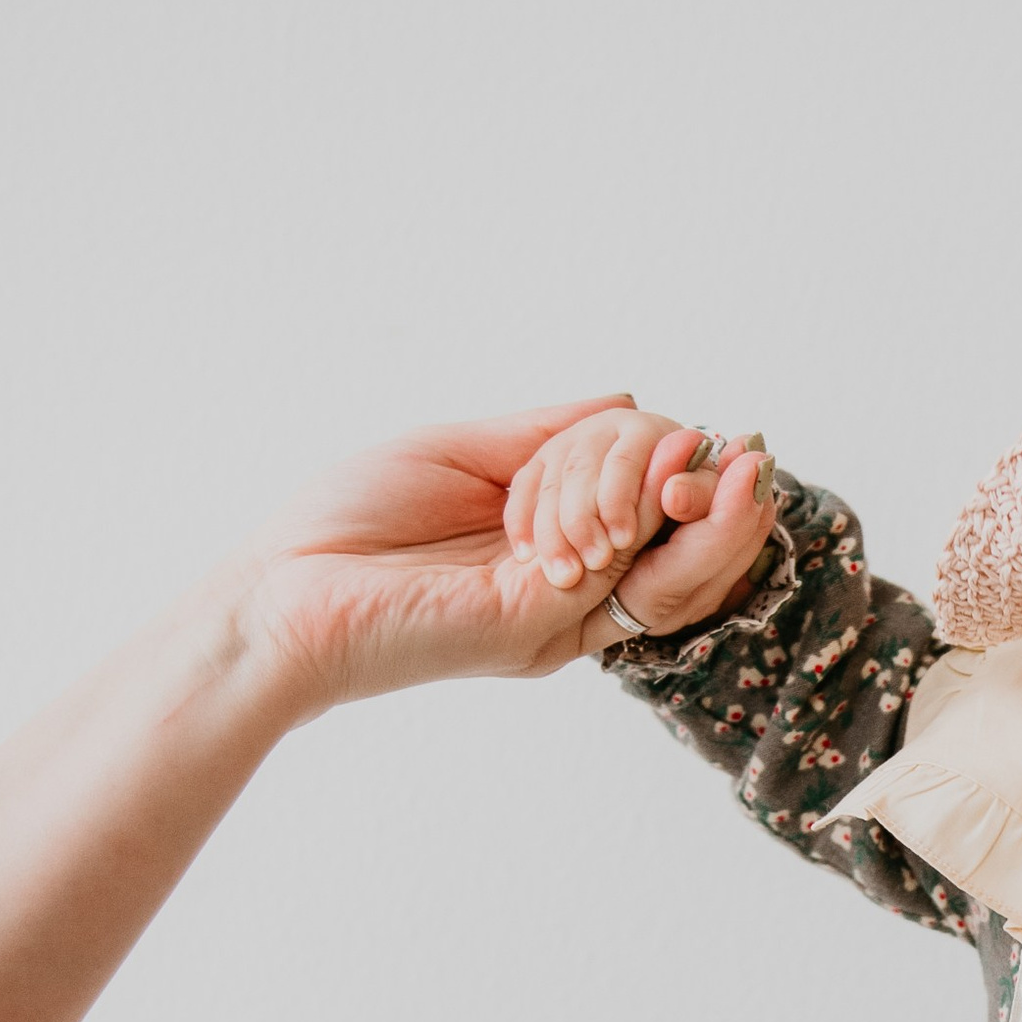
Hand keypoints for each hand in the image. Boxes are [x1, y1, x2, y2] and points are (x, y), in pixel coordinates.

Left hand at [232, 397, 778, 718]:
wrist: (277, 594)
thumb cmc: (343, 527)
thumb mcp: (460, 451)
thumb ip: (545, 434)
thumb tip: (626, 397)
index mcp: (553, 550)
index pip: (652, 508)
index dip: (688, 467)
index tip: (713, 440)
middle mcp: (570, 590)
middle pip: (684, 543)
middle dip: (723, 493)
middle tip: (744, 457)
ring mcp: (559, 614)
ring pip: (669, 559)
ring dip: (689, 501)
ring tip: (704, 470)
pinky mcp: (538, 624)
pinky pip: (620, 570)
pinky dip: (641, 516)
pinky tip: (651, 489)